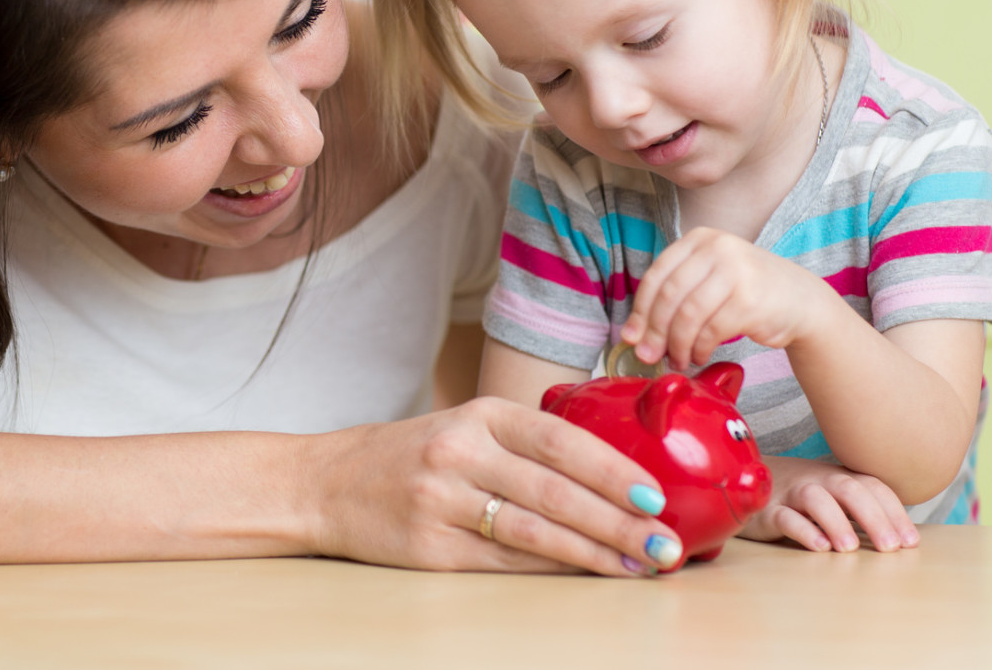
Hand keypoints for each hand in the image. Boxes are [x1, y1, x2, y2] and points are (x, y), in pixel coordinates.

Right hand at [307, 397, 683, 575]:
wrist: (325, 484)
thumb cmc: (411, 456)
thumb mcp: (465, 428)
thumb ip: (526, 445)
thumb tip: (615, 480)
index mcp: (478, 415)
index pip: (559, 439)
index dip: (612, 469)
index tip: (655, 494)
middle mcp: (459, 452)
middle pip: (554, 491)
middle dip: (618, 521)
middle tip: (665, 543)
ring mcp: (442, 500)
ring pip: (534, 532)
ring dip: (594, 553)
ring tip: (638, 565)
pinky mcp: (430, 548)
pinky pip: (504, 563)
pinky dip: (552, 571)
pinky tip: (585, 575)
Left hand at [621, 227, 838, 368]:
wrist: (801, 301)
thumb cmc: (746, 292)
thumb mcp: (708, 279)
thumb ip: (674, 297)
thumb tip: (633, 336)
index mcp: (699, 239)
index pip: (656, 275)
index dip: (640, 310)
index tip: (630, 337)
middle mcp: (717, 248)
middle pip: (669, 296)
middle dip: (654, 332)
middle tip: (648, 357)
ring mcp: (736, 271)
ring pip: (688, 315)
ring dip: (677, 345)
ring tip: (678, 360)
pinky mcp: (750, 300)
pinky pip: (711, 331)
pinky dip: (700, 349)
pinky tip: (700, 356)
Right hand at [739, 456, 918, 552]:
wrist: (744, 479)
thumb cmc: (799, 496)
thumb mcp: (831, 495)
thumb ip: (860, 511)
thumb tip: (901, 539)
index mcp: (838, 477)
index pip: (873, 487)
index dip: (894, 513)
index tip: (910, 542)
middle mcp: (817, 481)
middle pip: (849, 489)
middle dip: (874, 517)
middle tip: (890, 547)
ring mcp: (791, 493)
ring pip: (816, 498)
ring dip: (836, 521)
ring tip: (850, 548)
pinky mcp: (767, 511)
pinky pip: (785, 516)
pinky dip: (803, 530)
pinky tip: (819, 546)